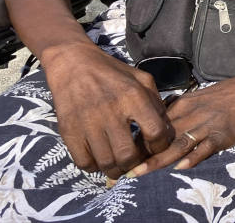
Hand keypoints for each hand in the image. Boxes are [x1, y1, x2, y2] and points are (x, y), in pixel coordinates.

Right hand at [42, 41, 173, 178]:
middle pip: (128, 155)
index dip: (160, 146)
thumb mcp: (141, 79)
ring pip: (106, 163)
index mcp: (133, 96)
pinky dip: (94, 167)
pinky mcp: (69, 131)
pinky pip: (84, 162)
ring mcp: (88, 123)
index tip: (156, 147)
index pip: (155, 133)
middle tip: (136, 161)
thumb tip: (166, 131)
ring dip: (116, 170)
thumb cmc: (113, 72)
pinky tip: (100, 159)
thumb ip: (156, 103)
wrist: (73, 63)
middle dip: (136, 164)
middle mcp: (111, 111)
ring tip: (120, 164)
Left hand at [128, 73, 234, 176]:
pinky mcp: (223, 134)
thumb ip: (182, 109)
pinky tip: (180, 167)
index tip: (119, 154)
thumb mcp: (202, 98)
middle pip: (161, 136)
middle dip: (141, 154)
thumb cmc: (230, 94)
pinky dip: (192, 157)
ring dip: (157, 159)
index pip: (154, 123)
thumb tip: (161, 121)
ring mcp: (208, 124)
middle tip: (120, 168)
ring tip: (138, 172)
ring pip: (178, 143)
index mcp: (184, 104)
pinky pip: (204, 148)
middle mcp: (192, 113)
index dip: (137, 140)